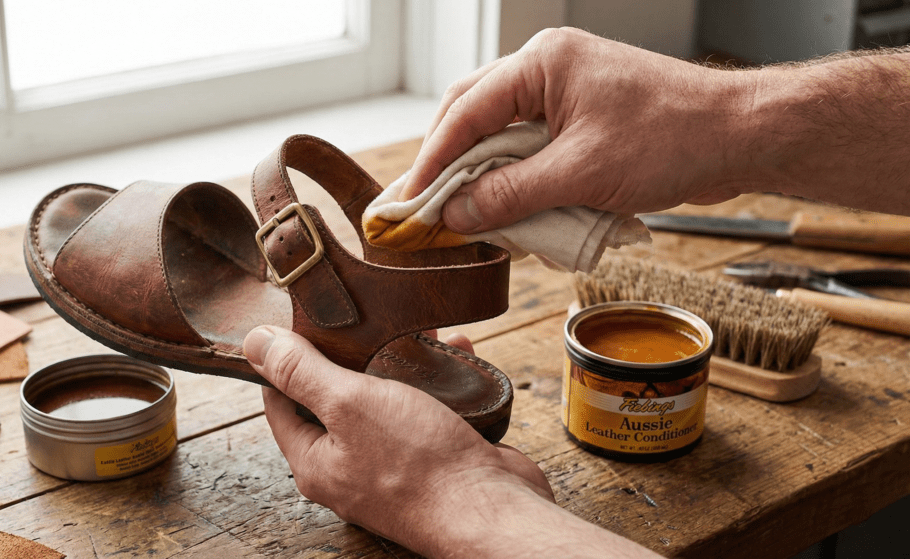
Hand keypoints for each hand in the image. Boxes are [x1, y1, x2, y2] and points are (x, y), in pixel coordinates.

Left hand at [243, 326, 555, 556]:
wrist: (494, 511)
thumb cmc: (420, 467)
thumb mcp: (350, 403)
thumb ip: (302, 372)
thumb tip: (255, 343)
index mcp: (316, 462)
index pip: (280, 403)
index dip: (284, 361)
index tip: (299, 324)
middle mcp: (350, 467)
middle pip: (337, 400)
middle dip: (354, 355)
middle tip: (363, 321)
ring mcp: (394, 465)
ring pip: (388, 401)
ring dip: (404, 364)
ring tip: (419, 332)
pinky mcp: (434, 459)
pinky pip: (429, 410)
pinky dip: (440, 380)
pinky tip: (455, 354)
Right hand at [400, 27, 758, 232]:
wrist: (739, 137)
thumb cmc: (671, 139)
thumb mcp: (580, 174)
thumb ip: (510, 195)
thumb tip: (456, 214)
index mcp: (541, 64)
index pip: (465, 111)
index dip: (433, 160)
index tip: (411, 201)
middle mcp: (547, 71)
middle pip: (476, 119)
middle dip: (454, 167)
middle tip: (430, 209)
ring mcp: (566, 95)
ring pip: (503, 138)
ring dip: (488, 179)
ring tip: (472, 217)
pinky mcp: (582, 122)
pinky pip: (534, 151)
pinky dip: (520, 183)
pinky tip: (517, 213)